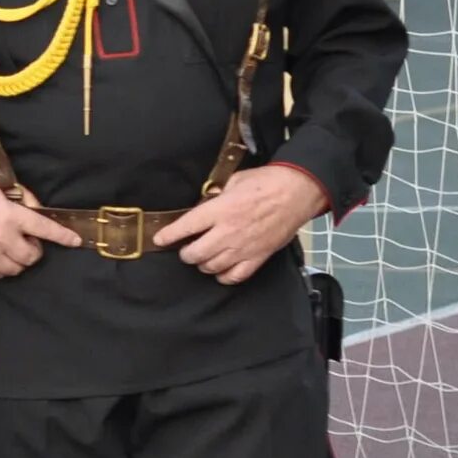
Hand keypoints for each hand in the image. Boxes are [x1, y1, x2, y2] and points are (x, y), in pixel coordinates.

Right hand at [0, 171, 84, 278]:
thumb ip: (21, 195)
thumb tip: (35, 209)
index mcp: (10, 215)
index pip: (44, 229)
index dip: (63, 236)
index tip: (75, 241)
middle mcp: (1, 238)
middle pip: (31, 256)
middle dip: (35, 248)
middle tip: (27, 238)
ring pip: (16, 268)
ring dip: (20, 260)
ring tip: (13, 248)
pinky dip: (3, 267)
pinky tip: (0, 255)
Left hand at [150, 163, 325, 284]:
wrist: (298, 192)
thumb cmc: (266, 182)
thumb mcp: (234, 181)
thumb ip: (215, 196)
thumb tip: (203, 204)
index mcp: (219, 210)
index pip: (185, 227)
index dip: (168, 236)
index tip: (159, 239)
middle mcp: (228, 232)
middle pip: (194, 254)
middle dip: (185, 253)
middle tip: (185, 249)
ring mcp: (244, 247)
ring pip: (212, 267)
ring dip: (203, 264)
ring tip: (202, 257)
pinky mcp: (259, 256)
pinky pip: (235, 276)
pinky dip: (224, 276)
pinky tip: (220, 270)